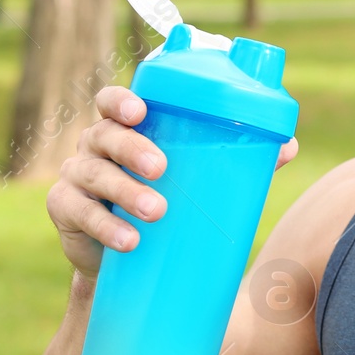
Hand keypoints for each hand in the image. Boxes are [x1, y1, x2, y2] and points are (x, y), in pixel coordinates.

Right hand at [47, 85, 298, 275]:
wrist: (129, 255)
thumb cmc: (169, 195)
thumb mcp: (197, 173)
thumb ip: (238, 156)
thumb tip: (288, 146)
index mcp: (126, 126)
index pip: (113, 101)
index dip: (121, 100)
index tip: (140, 110)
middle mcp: (96, 144)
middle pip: (104, 135)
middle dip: (132, 149)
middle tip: (162, 168)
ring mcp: (76, 176)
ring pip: (94, 174)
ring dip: (125, 192)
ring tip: (157, 212)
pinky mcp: (66, 210)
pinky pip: (79, 213)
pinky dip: (105, 227)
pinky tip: (129, 240)